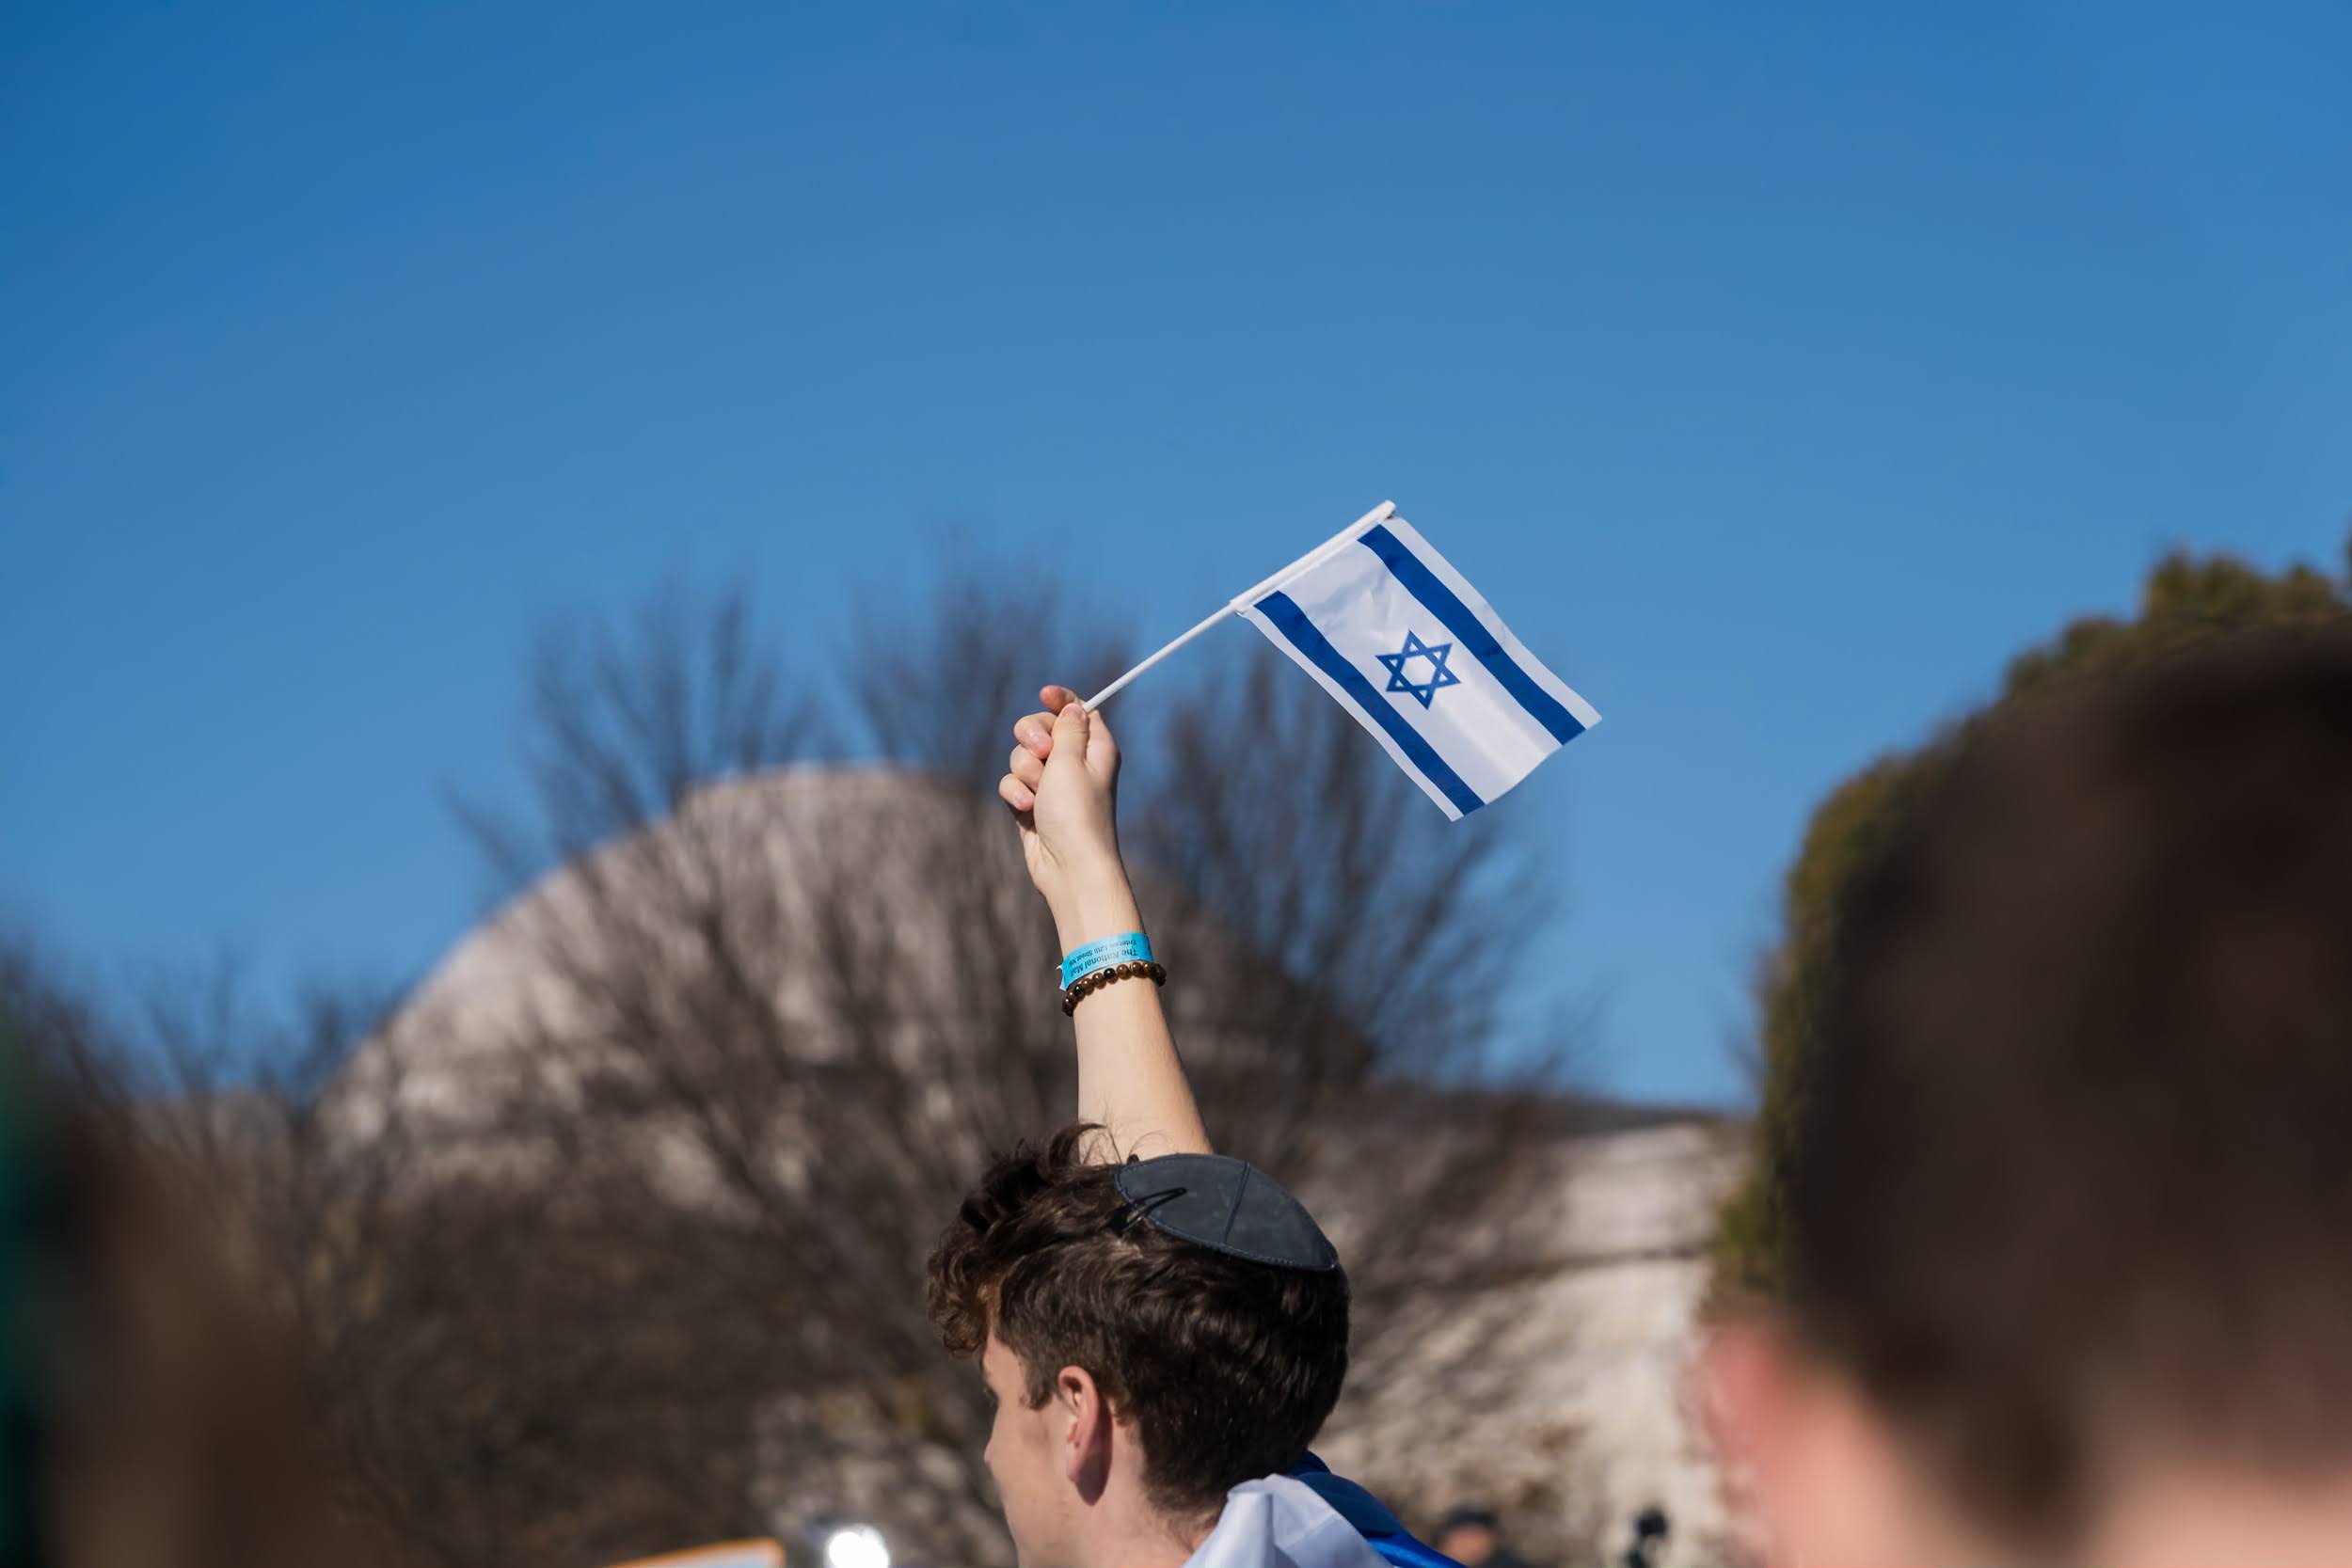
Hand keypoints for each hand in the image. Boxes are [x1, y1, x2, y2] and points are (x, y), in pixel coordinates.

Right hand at [1000, 685, 1125, 924]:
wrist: (1069, 866)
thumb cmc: (1076, 812)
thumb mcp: (1071, 760)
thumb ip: (1066, 727)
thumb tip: (1073, 706)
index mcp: (1094, 747)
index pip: (1077, 710)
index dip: (1060, 700)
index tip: (1043, 694)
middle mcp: (1073, 763)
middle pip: (1040, 728)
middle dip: (1031, 737)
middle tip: (1043, 753)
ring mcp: (1051, 784)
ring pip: (1020, 757)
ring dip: (1024, 771)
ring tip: (1038, 794)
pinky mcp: (1031, 804)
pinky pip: (1012, 783)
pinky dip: (1016, 794)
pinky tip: (1027, 810)